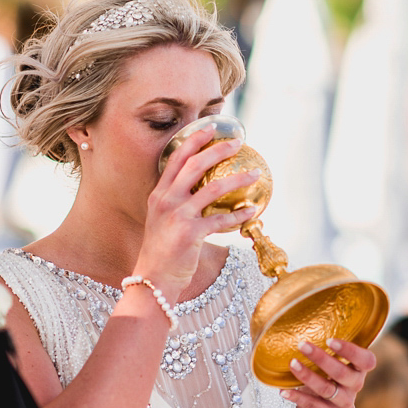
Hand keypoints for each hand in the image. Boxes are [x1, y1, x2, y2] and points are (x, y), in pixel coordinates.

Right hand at [135, 124, 258, 297]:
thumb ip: (176, 202)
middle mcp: (167, 200)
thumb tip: (202, 189)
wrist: (153, 279)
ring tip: (254, 174)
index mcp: (159, 194)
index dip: (194, 140)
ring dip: (237, 180)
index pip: (177, 159)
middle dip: (218, 150)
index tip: (211, 128)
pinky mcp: (190, 234)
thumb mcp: (162, 219)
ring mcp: (178, 216)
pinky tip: (252, 210)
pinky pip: (221, 219)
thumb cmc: (161, 250)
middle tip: (237, 143)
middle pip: (195, 165)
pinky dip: (239, 214)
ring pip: (213, 189)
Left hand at [281, 338, 376, 407]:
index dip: (350, 351)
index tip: (330, 340)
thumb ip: (329, 347)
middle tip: (302, 344)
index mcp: (360, 368)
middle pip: (341, 372)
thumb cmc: (330, 374)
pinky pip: (313, 406)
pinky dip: (297, 397)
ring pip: (326, 389)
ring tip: (292, 363)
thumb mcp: (336, 361)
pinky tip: (283, 391)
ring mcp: (344, 402)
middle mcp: (356, 385)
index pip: (366, 360)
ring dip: (307, 375)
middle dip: (321, 358)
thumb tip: (300, 321)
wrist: (330, 407)